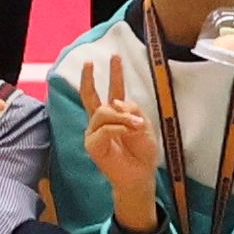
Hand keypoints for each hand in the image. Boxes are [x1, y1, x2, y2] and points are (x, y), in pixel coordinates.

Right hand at [74, 52, 164, 226]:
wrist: (140, 176)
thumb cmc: (143, 153)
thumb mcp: (144, 125)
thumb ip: (132, 110)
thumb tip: (115, 102)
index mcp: (115, 116)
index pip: (113, 91)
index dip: (115, 74)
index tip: (116, 57)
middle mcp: (101, 122)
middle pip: (90, 95)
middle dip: (89, 77)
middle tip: (89, 61)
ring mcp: (94, 132)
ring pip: (103, 112)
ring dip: (122, 116)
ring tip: (137, 125)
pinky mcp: (92, 144)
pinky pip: (104, 128)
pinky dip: (118, 127)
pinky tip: (128, 131)